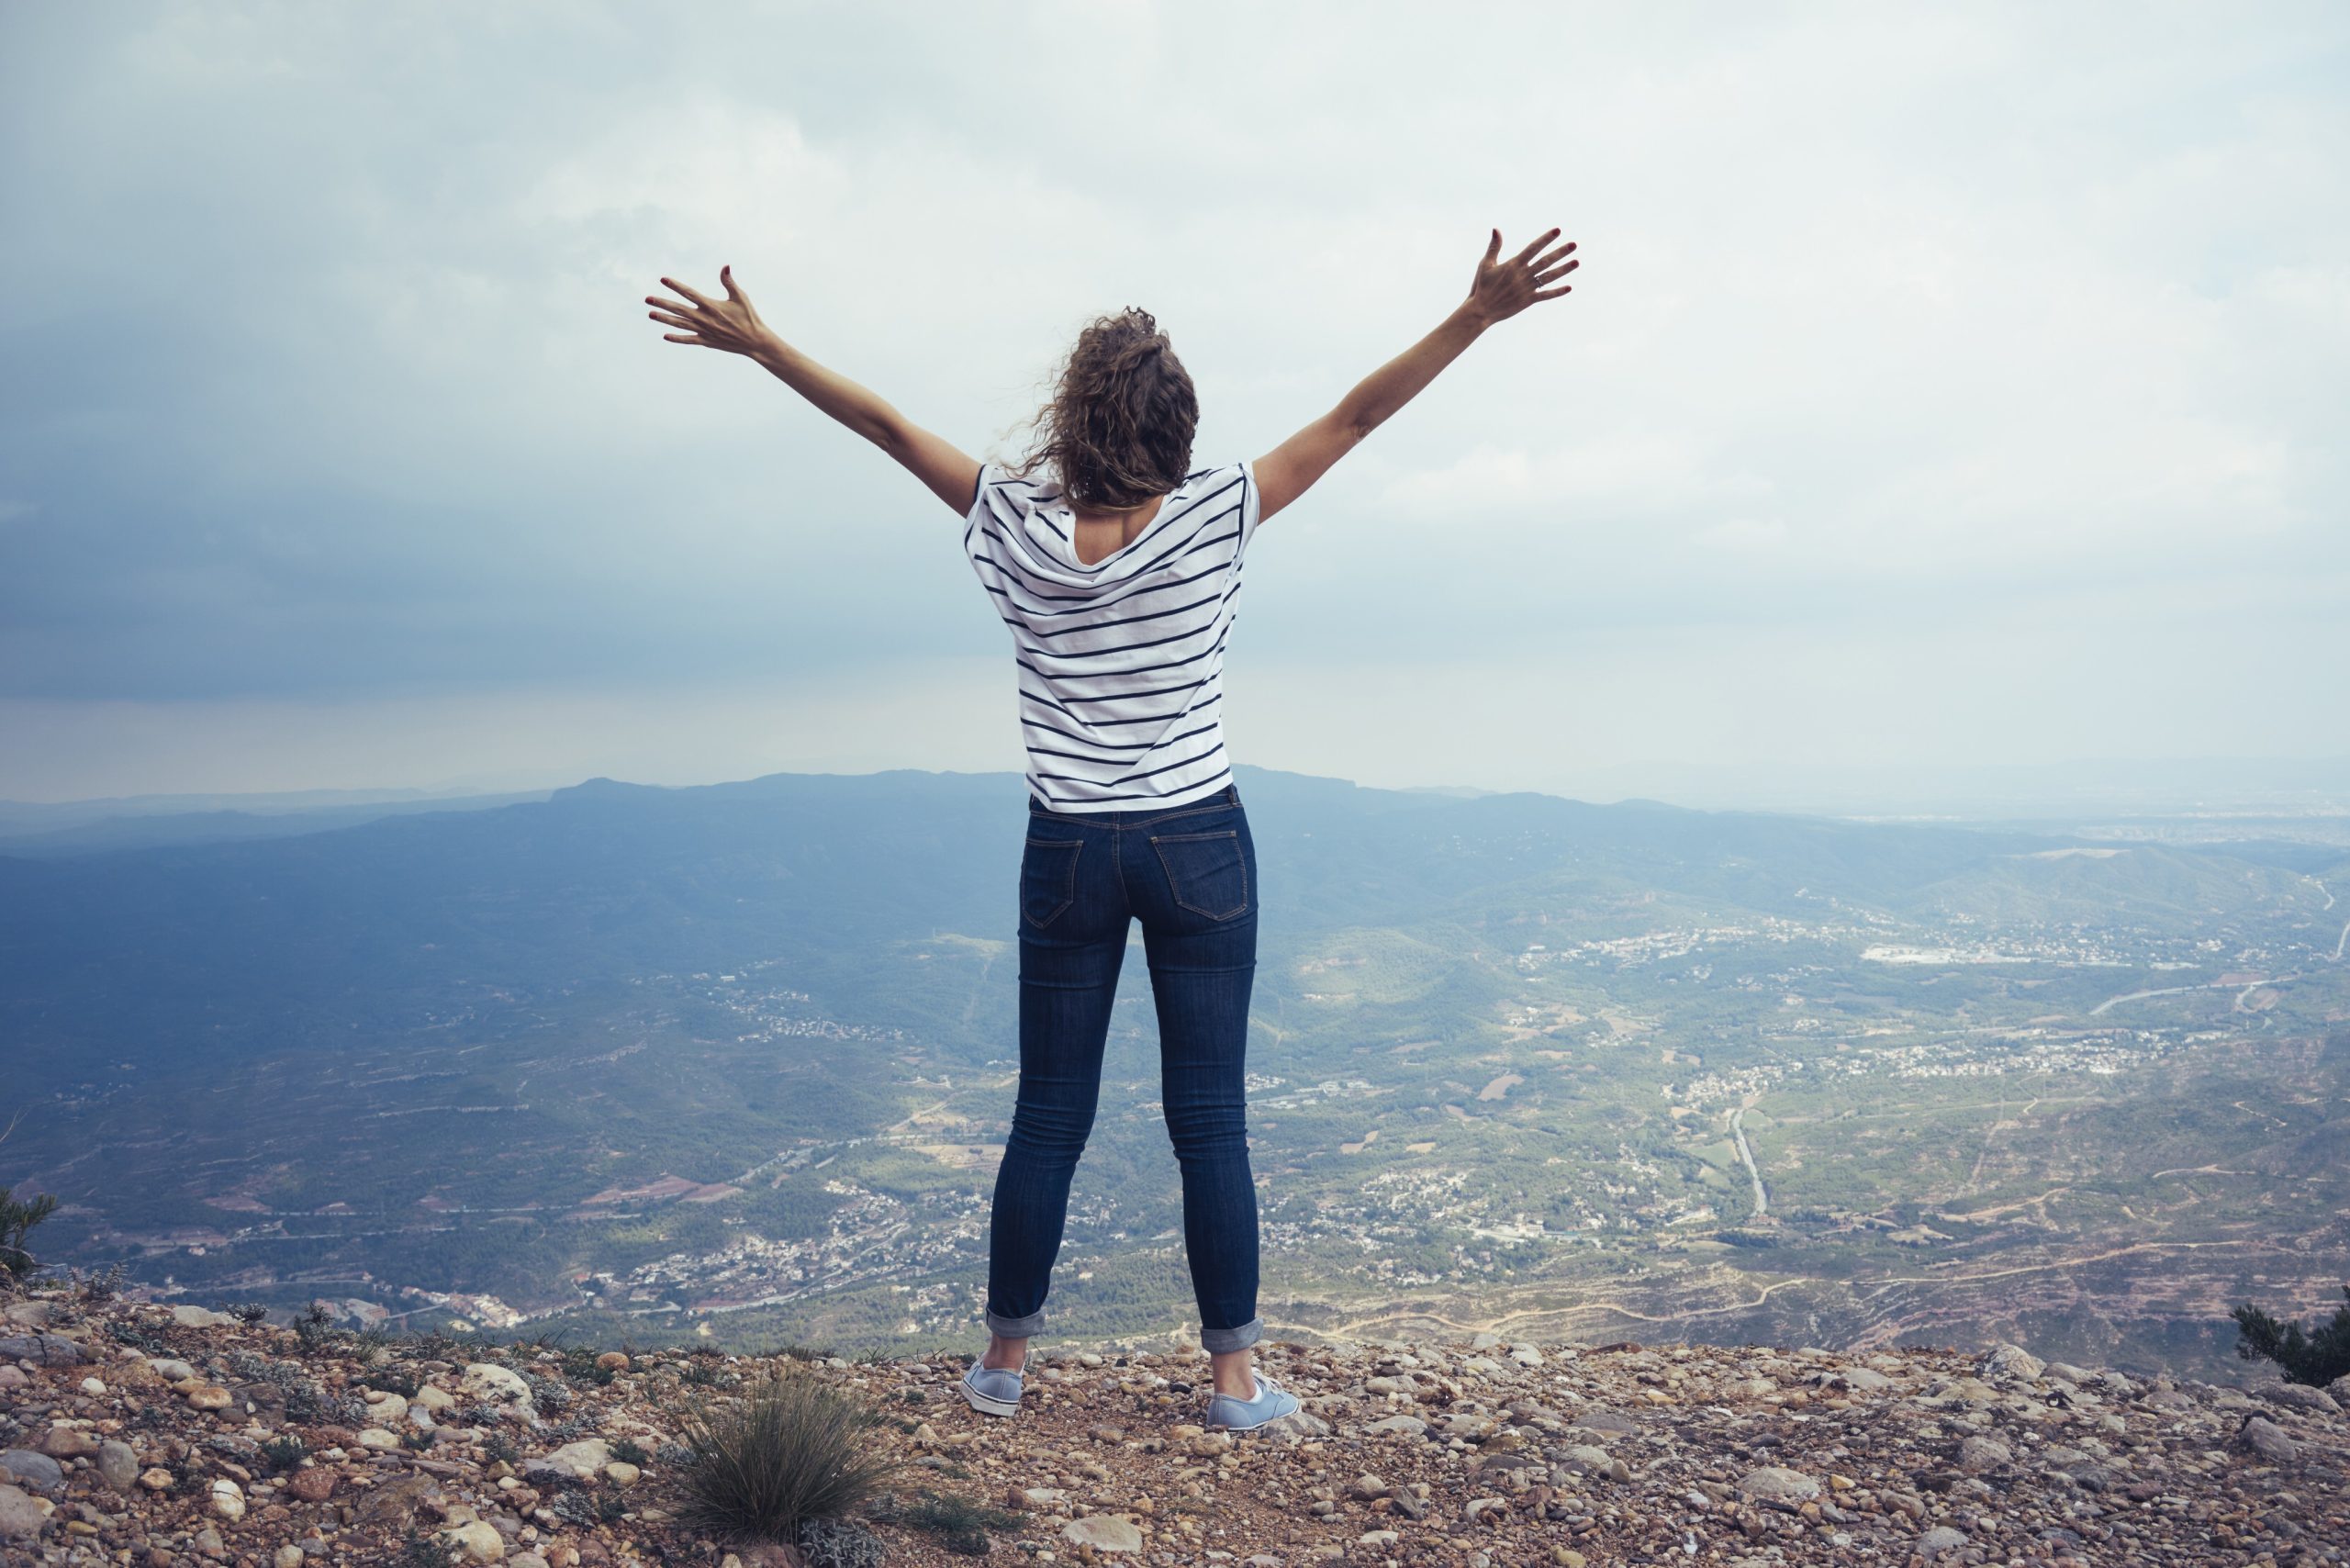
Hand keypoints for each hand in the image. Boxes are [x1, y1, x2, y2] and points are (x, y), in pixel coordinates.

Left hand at [645, 265, 774, 356]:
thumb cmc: (749, 317)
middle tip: (647, 299)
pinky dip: (677, 338)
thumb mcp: (741, 297)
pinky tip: (665, 336)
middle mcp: (705, 318)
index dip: (676, 286)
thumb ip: (729, 282)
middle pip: (679, 309)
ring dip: (664, 319)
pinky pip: (689, 340)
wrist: (754, 341)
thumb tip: (725, 266)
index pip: (689, 293)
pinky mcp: (707, 341)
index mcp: (712, 305)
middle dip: (662, 303)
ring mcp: (704, 331)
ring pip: (680, 324)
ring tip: (650, 314)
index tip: (663, 279)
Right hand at [1464, 227, 1576, 326]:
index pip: (1533, 248)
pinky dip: (1557, 292)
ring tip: (1576, 262)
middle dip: (1560, 252)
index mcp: (1513, 265)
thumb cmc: (1482, 286)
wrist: (1481, 310)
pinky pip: (1545, 295)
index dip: (1546, 239)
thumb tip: (1496, 229)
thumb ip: (1494, 247)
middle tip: (1574, 244)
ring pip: (1549, 277)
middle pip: (1545, 261)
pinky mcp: (1527, 301)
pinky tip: (1569, 287)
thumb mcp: (1486, 264)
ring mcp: (1526, 288)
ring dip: (1563, 270)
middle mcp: (1522, 275)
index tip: (1558, 231)